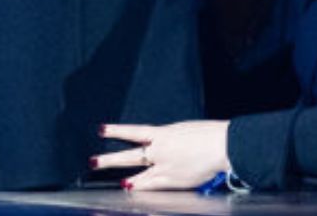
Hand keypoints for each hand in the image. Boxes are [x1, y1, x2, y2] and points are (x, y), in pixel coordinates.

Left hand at [94, 120, 231, 190]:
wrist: (223, 146)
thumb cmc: (211, 134)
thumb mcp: (187, 129)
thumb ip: (173, 138)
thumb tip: (166, 142)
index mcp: (164, 133)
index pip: (134, 132)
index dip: (117, 131)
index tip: (102, 130)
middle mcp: (159, 150)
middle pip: (129, 156)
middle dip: (109, 159)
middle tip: (93, 162)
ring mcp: (163, 166)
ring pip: (137, 173)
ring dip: (124, 178)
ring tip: (117, 182)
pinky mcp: (171, 179)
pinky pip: (150, 184)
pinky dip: (139, 186)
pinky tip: (130, 188)